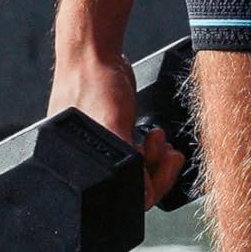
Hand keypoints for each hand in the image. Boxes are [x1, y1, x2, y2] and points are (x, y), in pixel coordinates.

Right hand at [48, 37, 188, 208]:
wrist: (94, 52)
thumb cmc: (93, 85)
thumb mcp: (112, 126)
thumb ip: (127, 162)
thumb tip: (144, 196)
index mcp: (83, 170)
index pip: (120, 199)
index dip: (145, 188)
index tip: (158, 171)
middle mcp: (92, 163)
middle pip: (132, 188)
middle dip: (156, 172)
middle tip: (167, 156)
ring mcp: (104, 150)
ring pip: (138, 171)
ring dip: (157, 160)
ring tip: (162, 142)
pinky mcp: (115, 136)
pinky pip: (138, 154)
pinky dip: (152, 149)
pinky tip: (157, 137)